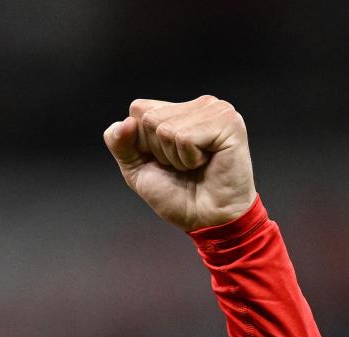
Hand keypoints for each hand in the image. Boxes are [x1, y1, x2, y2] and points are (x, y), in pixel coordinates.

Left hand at [104, 96, 256, 231]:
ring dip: (175, 158)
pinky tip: (206, 164)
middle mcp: (199, 105)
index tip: (165, 160)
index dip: (142, 143)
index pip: (138, 109)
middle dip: (159, 151)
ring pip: (165, 128)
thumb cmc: (177, 195)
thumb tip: (124, 122)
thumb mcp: (136, 168)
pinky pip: (184, 137)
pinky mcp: (228, 123)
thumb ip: (120, 143)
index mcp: (179, 109)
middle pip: (149, 118)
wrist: (206, 220)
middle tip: (183, 166)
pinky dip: (188, 159)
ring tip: (195, 166)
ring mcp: (216, 110)